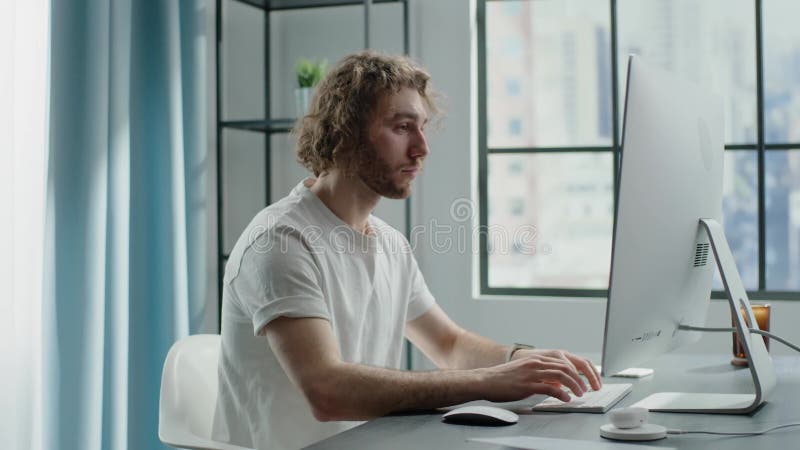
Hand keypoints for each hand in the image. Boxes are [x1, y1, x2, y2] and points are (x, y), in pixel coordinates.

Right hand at [478, 350, 600, 402]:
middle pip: (566, 367)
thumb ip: (543, 374)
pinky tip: (566, 399)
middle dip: (581, 379)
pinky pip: (549, 388)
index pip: (565, 361)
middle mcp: (536, 363)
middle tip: (587, 389)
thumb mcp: (527, 371)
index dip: (579, 371)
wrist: (487, 380)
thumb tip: (559, 383)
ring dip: (574, 386)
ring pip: (561, 376)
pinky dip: (561, 394)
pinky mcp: (527, 385)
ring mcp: (532, 373)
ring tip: (580, 394)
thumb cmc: (505, 378)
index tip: (586, 380)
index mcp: (538, 359)